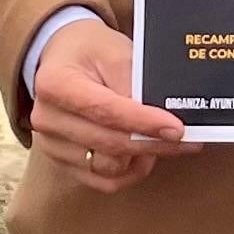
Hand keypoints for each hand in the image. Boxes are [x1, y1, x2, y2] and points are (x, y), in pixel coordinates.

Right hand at [31, 16, 195, 194]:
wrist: (65, 58)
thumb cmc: (92, 52)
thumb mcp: (116, 53)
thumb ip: (134, 84)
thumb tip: (161, 118)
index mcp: (55, 84)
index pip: (105, 111)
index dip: (143, 123)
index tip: (176, 129)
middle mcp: (47, 119)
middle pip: (107, 143)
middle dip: (152, 143)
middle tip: (186, 139)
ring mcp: (51, 145)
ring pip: (106, 167)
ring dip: (140, 158)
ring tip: (162, 142)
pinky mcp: (62, 163)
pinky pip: (102, 181)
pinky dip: (128, 172)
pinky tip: (144, 157)